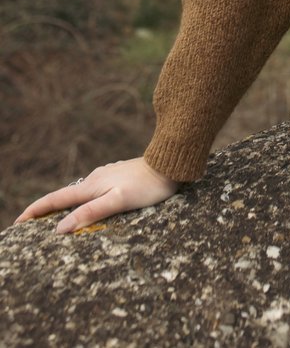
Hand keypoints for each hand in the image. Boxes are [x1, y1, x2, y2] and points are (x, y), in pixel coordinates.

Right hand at [14, 157, 178, 233]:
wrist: (171, 164)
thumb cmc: (147, 186)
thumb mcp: (118, 201)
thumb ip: (90, 213)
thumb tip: (60, 228)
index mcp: (92, 186)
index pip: (56, 200)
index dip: (35, 211)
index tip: (17, 223)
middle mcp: (96, 179)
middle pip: (65, 197)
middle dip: (46, 210)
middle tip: (30, 226)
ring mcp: (107, 177)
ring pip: (80, 194)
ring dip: (66, 206)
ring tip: (55, 220)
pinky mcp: (118, 178)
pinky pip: (95, 192)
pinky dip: (84, 202)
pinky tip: (89, 207)